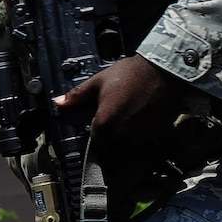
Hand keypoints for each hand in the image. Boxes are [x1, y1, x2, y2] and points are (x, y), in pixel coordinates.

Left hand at [52, 54, 178, 185]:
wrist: (163, 71)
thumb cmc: (129, 74)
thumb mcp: (99, 81)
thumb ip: (78, 96)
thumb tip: (57, 103)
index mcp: (104, 123)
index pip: (97, 143)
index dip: (99, 140)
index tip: (101, 138)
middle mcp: (120, 134)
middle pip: (113, 150)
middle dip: (113, 146)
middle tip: (116, 135)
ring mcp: (139, 137)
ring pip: (130, 150)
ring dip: (128, 146)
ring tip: (130, 133)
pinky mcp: (156, 135)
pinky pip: (146, 145)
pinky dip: (143, 141)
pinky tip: (144, 129)